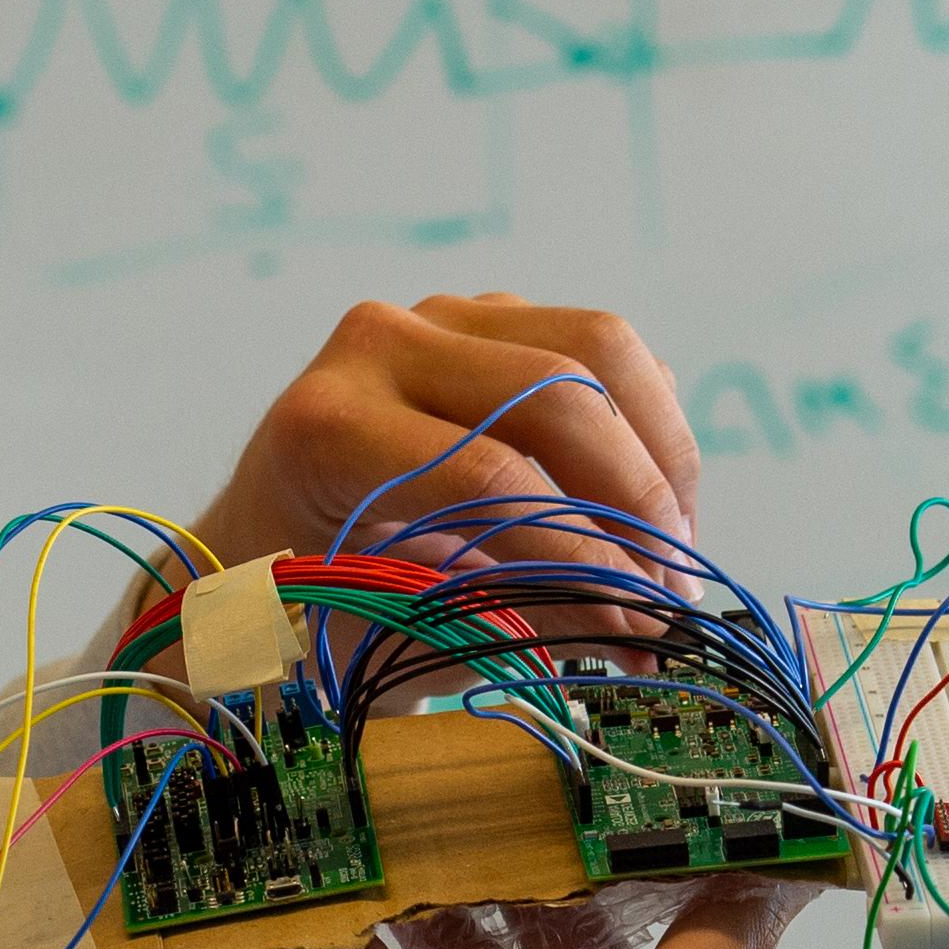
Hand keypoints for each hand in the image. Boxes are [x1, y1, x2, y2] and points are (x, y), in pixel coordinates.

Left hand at [184, 292, 701, 633]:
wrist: (272, 539)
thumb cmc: (318, 600)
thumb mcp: (395, 626)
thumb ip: (510, 621)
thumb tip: (640, 632)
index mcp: (327, 425)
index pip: (485, 473)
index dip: (577, 550)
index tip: (637, 618)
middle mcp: (378, 344)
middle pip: (558, 387)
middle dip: (635, 495)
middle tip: (673, 588)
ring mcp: (440, 316)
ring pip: (601, 347)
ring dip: (660, 453)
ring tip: (675, 551)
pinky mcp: (494, 315)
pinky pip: (606, 353)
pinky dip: (648, 428)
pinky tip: (652, 511)